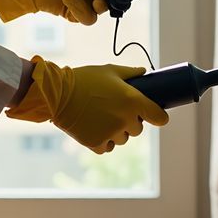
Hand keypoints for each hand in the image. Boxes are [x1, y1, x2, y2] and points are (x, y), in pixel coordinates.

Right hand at [5, 57, 169, 153]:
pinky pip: (107, 146)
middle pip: (138, 129)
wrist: (57, 94)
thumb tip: (143, 71)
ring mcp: (111, 134)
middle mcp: (125, 120)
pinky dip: (102, 140)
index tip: (155, 115)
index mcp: (133, 101)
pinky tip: (93, 126)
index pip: (159, 117)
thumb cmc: (84, 79)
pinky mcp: (97, 144)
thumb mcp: (109, 70)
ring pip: (123, 138)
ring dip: (116, 131)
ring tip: (100, 117)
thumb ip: (130, 73)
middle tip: (114, 109)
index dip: (158, 116)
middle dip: (130, 121)